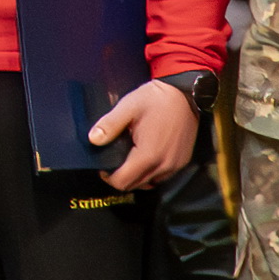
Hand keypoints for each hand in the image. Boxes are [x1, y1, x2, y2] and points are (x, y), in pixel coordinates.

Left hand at [88, 76, 199, 194]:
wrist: (185, 94)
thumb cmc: (156, 99)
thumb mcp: (128, 107)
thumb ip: (109, 125)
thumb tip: (93, 139)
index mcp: (148, 155)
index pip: (123, 182)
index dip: (109, 178)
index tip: (103, 167)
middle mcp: (164, 165)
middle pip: (135, 185)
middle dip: (121, 178)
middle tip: (113, 162)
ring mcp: (176, 165)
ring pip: (149, 182)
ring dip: (136, 176)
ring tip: (128, 159)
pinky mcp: (182, 161)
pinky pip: (162, 176)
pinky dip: (151, 172)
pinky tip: (144, 157)